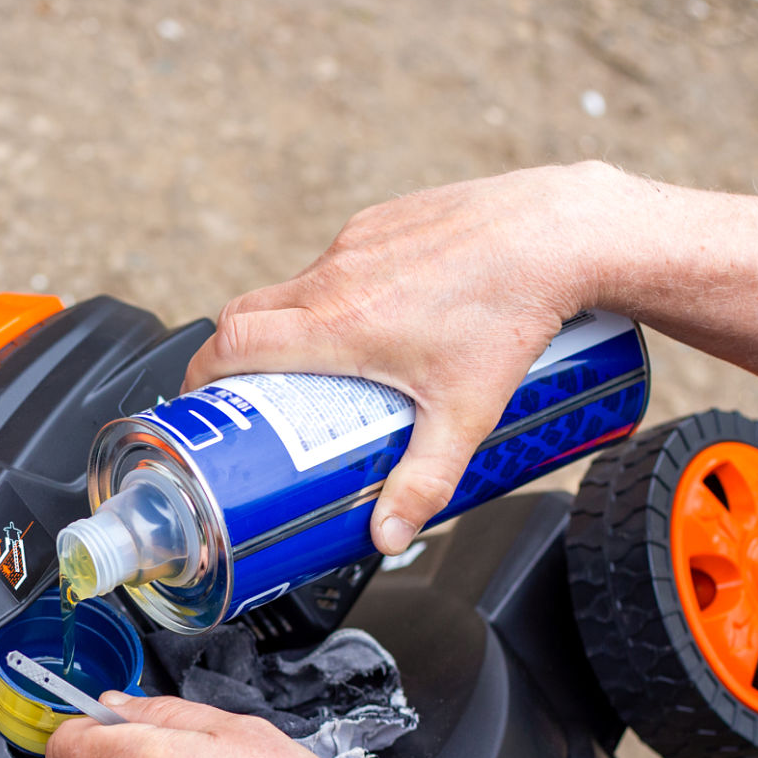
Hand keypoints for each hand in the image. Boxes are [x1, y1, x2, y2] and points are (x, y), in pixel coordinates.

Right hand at [182, 162, 630, 553]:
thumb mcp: (464, 414)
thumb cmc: (513, 313)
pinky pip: (339, 260)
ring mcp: (357, 241)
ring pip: (296, 287)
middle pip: (246, 314)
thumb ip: (422, 481)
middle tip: (249, 395)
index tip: (198, 402)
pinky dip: (338, 292)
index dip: (199, 375)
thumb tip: (388, 538)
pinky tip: (379, 317)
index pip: (230, 343)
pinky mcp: (383, 219)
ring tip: (325, 366)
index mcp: (335, 324)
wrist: (559, 231)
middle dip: (234, 356)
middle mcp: (334, 276)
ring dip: (294, 325)